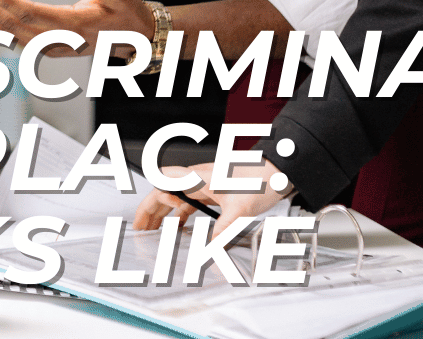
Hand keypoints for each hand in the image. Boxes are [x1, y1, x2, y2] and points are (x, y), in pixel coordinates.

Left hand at [0, 0, 152, 53]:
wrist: (136, 39)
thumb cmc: (128, 13)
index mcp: (74, 26)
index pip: (34, 14)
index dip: (7, 4)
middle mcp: (59, 40)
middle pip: (15, 24)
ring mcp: (52, 46)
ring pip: (12, 32)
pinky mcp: (48, 45)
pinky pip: (17, 36)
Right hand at [133, 160, 292, 238]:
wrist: (281, 170)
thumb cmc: (261, 178)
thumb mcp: (239, 210)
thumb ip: (222, 232)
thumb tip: (209, 252)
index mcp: (196, 178)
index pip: (161, 186)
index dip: (149, 204)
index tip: (143, 222)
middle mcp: (197, 178)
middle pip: (164, 192)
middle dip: (150, 211)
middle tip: (142, 229)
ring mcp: (206, 184)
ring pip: (176, 197)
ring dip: (165, 213)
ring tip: (157, 230)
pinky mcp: (216, 190)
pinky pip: (191, 202)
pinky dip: (182, 214)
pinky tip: (183, 226)